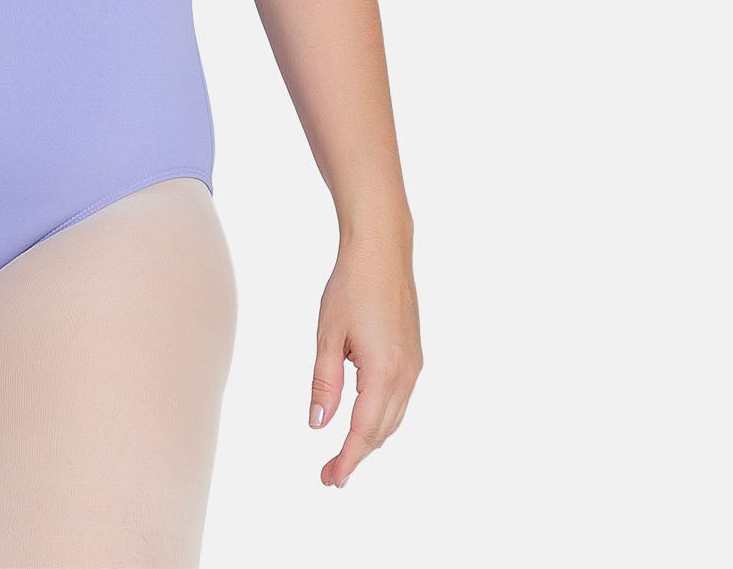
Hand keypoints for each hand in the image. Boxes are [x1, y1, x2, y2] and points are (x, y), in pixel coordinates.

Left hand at [309, 232, 421, 486]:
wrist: (382, 252)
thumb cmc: (351, 287)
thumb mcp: (328, 335)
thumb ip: (324, 383)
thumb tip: (318, 424)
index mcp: (383, 372)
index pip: (363, 431)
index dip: (347, 459)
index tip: (331, 480)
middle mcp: (406, 375)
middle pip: (381, 431)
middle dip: (356, 455)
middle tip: (330, 474)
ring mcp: (414, 366)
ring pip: (393, 417)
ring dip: (370, 438)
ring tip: (344, 454)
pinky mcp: (414, 356)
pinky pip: (399, 399)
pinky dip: (381, 417)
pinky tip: (363, 418)